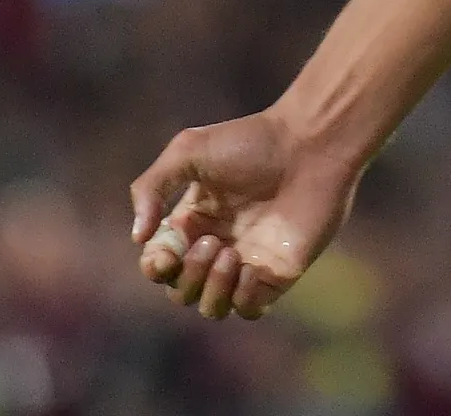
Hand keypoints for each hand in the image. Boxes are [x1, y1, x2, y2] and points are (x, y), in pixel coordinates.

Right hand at [129, 109, 360, 320]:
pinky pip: (249, 310)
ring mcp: (247, 263)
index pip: (160, 262)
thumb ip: (152, 187)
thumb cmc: (252, 141)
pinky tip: (249, 269)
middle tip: (210, 243)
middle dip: (187, 275)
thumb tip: (139, 236)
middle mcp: (216, 246)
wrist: (312, 145)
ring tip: (228, 254)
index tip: (167, 249)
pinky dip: (241, 299)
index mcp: (193, 220)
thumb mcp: (189, 150)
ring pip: (211, 307)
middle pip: (181, 290)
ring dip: (210, 290)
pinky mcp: (277, 275)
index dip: (156, 264)